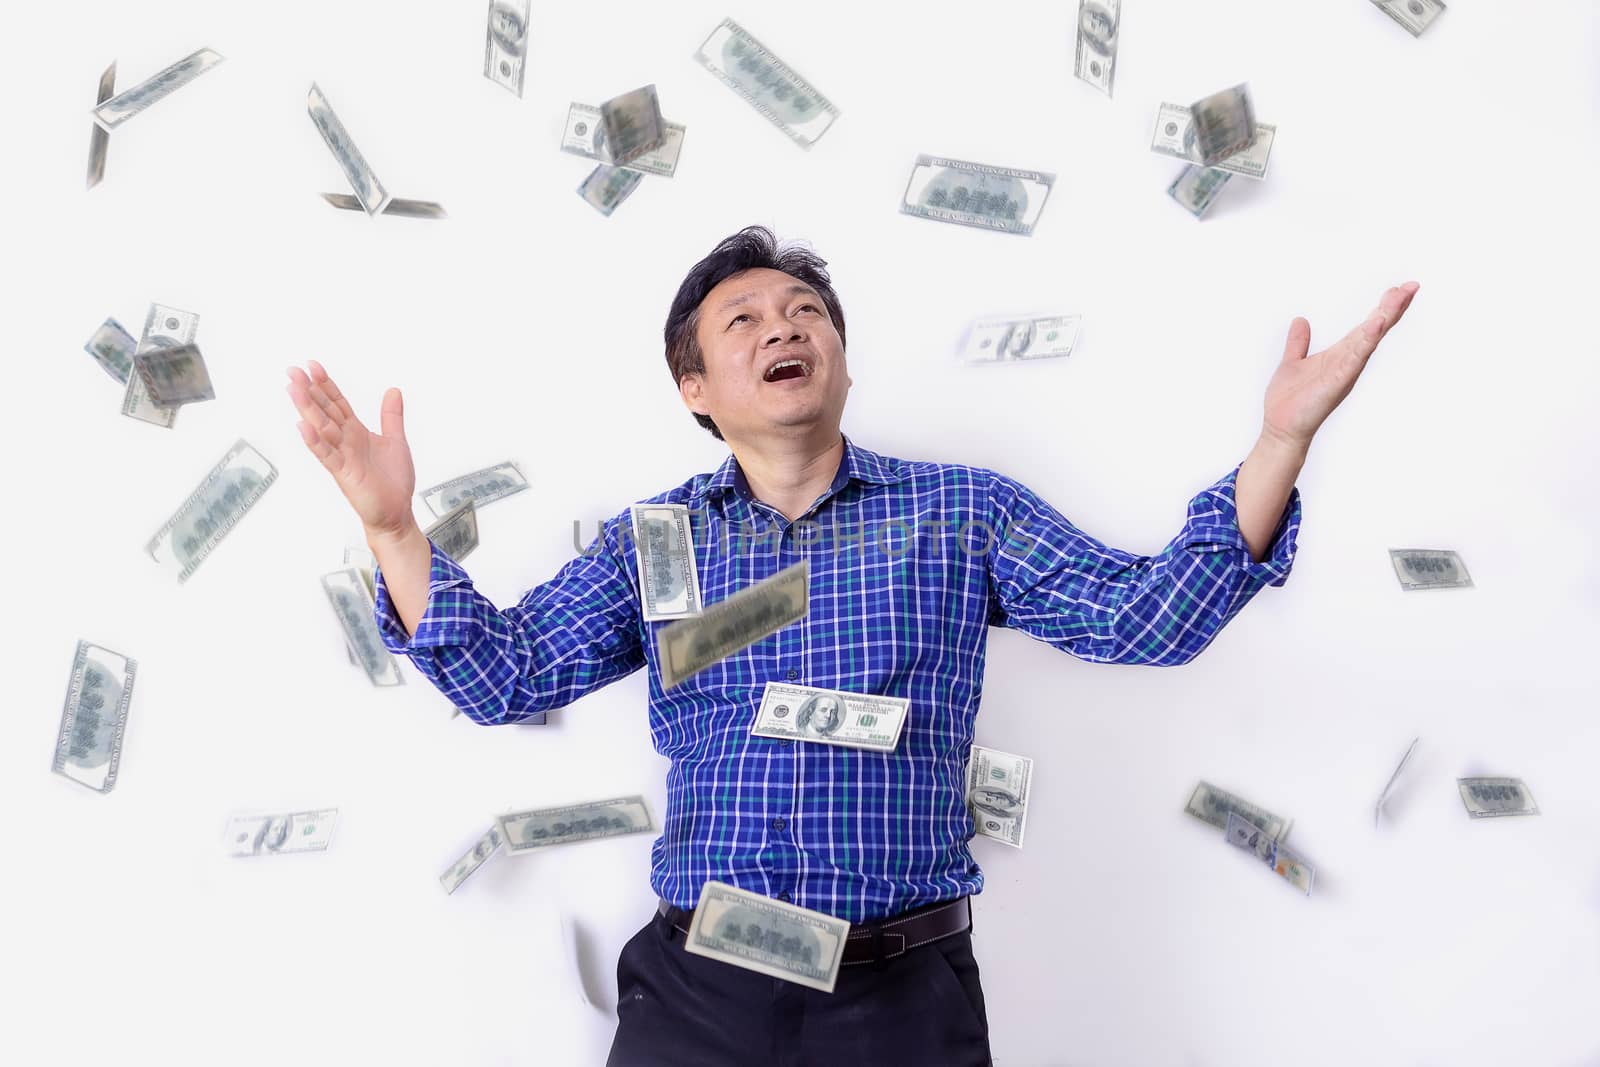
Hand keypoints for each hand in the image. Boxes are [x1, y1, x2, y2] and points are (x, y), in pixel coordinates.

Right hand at [285, 360, 416, 538]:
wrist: (396, 513)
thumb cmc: (393, 482)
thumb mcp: (396, 441)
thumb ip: (391, 416)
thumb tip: (393, 391)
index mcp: (356, 432)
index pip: (337, 403)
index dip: (326, 384)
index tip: (313, 366)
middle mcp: (346, 441)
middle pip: (324, 411)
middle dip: (309, 391)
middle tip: (292, 371)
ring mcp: (343, 457)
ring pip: (322, 429)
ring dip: (307, 409)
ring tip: (293, 390)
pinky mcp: (344, 474)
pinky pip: (327, 455)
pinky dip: (316, 442)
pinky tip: (303, 428)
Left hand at [1261, 282, 1419, 450]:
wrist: (1280, 428)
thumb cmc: (1289, 401)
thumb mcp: (1292, 362)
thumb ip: (1298, 343)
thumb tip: (1300, 321)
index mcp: (1339, 354)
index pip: (1366, 327)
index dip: (1382, 308)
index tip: (1399, 287)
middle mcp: (1346, 361)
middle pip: (1374, 330)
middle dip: (1392, 308)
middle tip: (1411, 286)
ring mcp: (1344, 371)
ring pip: (1368, 341)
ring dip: (1383, 319)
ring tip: (1397, 298)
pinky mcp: (1336, 382)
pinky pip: (1354, 359)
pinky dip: (1364, 343)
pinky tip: (1374, 326)